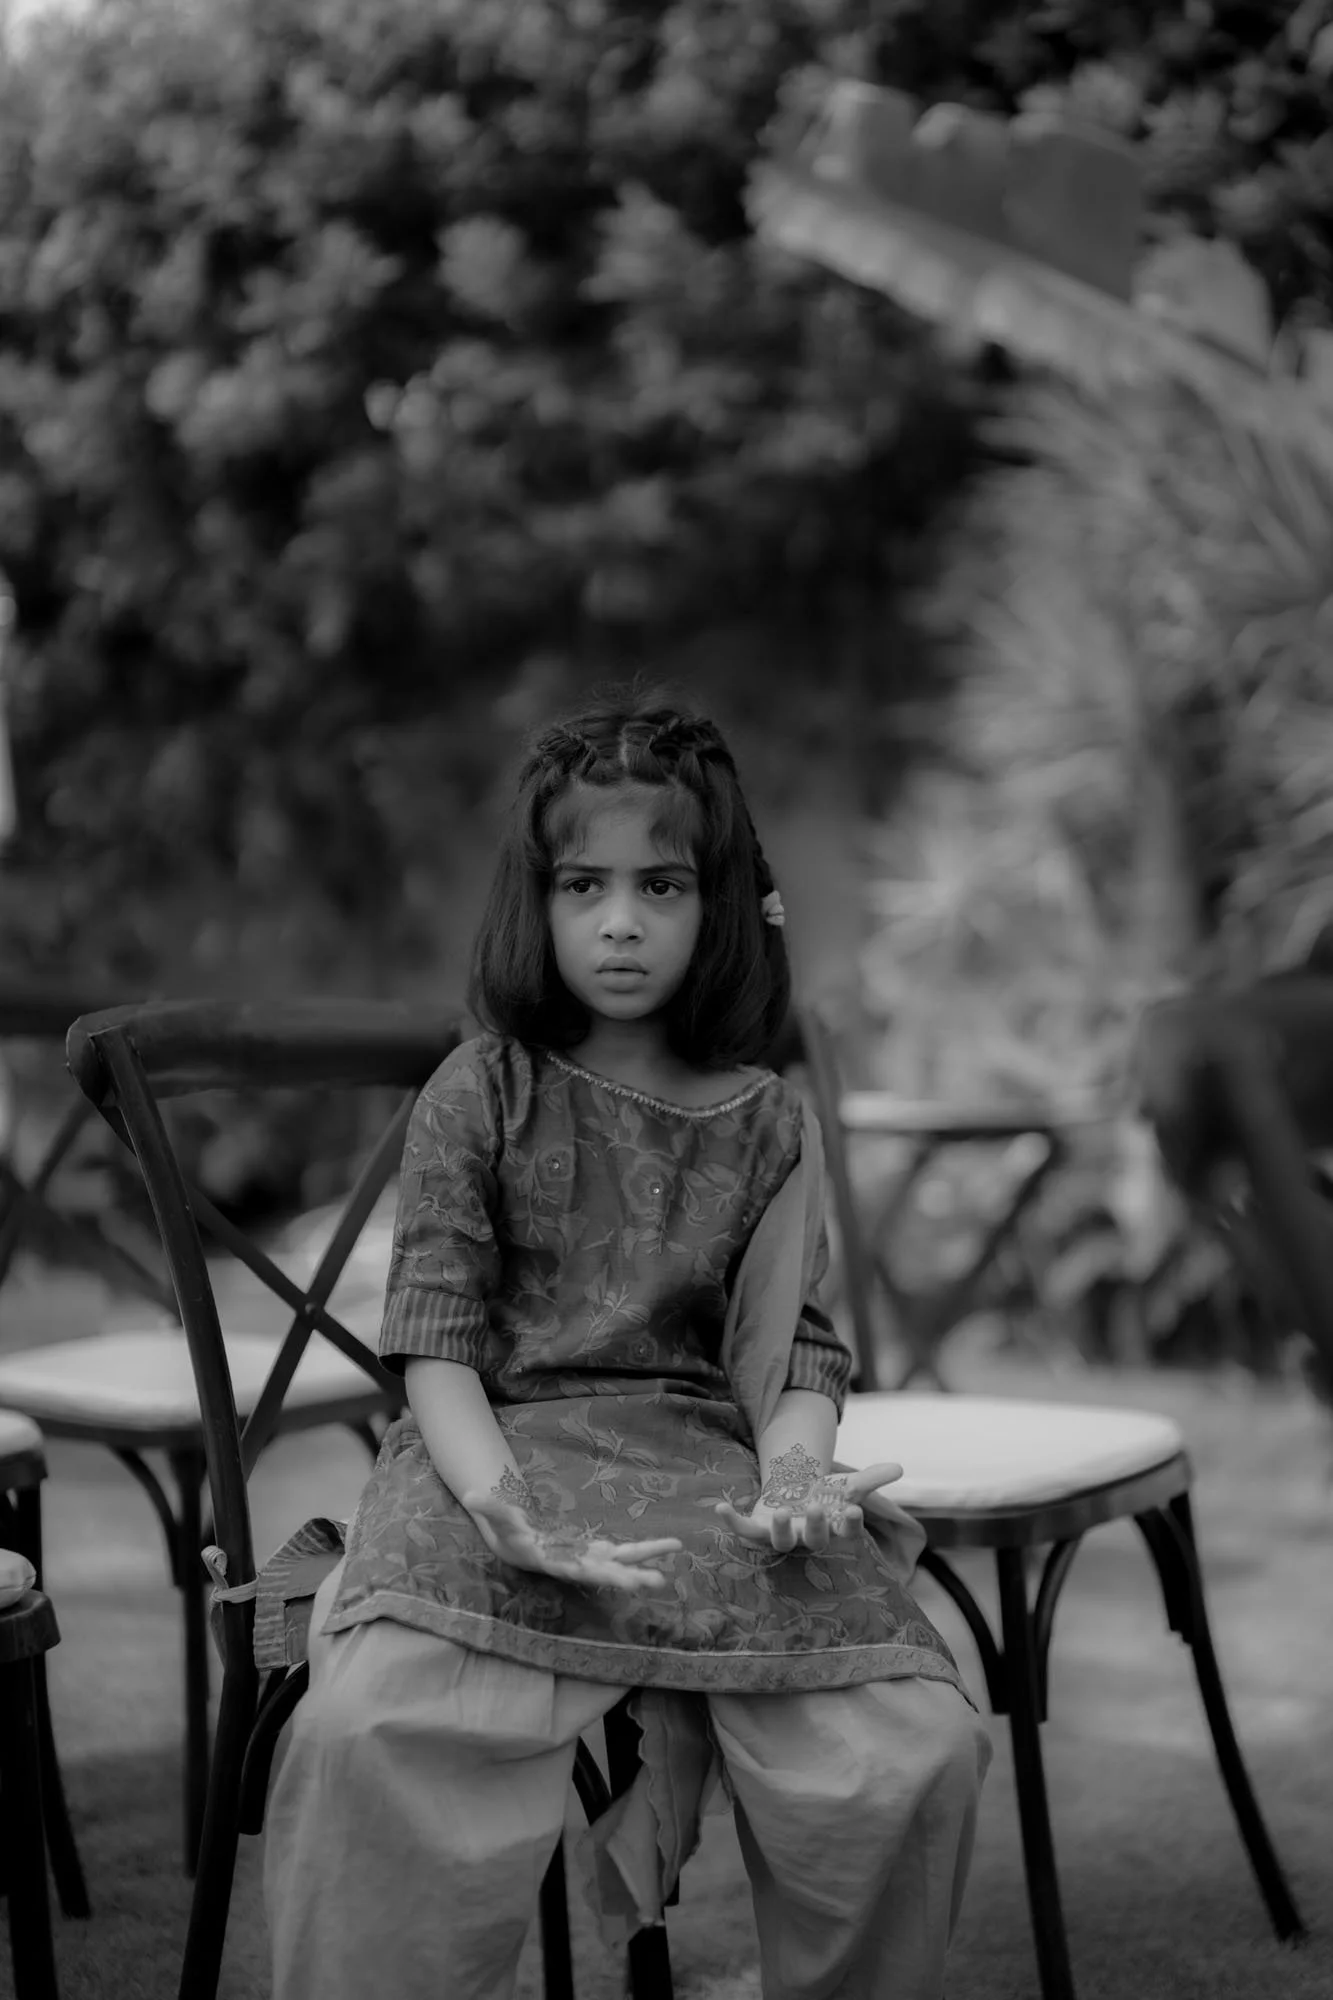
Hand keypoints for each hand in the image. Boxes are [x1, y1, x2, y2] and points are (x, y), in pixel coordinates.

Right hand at [463, 1482, 680, 1593]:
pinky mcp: (600, 1551)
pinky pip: (628, 1551)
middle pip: (608, 1572)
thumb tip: (470, 1493)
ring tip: (676, 1551)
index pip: (580, 1570)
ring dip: (649, 1558)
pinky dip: (647, 1550)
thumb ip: (489, 1507)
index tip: (620, 1578)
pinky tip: (670, 1548)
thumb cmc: (509, 1533)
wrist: (520, 1544)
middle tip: (656, 1582)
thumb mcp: (500, 1519)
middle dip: (630, 1577)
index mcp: (557, 1561)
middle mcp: (580, 1565)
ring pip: (625, 1560)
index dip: (599, 1574)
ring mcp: (593, 1558)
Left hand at [715, 1454, 903, 1553]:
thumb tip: (899, 1467)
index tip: (854, 1509)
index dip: (850, 1523)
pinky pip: (744, 1531)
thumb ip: (872, 1478)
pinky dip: (731, 1521)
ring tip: (783, 1511)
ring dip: (783, 1529)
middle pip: (814, 1540)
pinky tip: (720, 1506)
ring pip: (782, 1542)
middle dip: (815, 1525)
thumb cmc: (825, 1494)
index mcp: (833, 1527)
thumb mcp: (847, 1484)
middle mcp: (808, 1537)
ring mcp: (782, 1536)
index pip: (846, 1531)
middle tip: (815, 1507)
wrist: (794, 1496)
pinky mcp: (758, 1530)